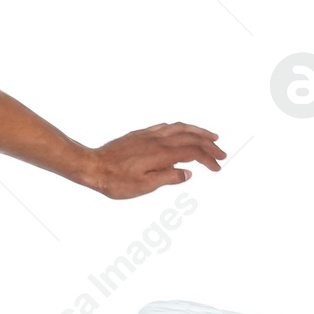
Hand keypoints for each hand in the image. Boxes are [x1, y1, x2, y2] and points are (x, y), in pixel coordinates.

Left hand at [84, 123, 224, 198]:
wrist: (91, 166)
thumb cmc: (114, 180)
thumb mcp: (144, 186)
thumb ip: (168, 178)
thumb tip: (187, 173)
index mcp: (161, 153)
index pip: (192, 152)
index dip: (208, 159)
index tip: (217, 167)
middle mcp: (157, 140)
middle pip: (190, 137)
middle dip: (209, 144)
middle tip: (221, 152)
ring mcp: (148, 135)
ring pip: (179, 128)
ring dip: (198, 131)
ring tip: (211, 136)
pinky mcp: (139, 134)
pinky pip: (165, 126)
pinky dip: (179, 128)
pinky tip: (182, 131)